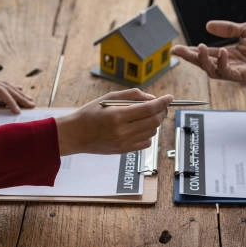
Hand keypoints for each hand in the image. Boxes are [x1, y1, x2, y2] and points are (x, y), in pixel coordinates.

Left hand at [0, 73, 34, 114]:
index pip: (1, 91)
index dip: (11, 101)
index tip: (18, 111)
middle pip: (7, 87)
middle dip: (20, 97)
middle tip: (32, 105)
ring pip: (6, 85)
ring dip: (18, 93)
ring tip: (29, 99)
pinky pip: (1, 84)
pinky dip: (11, 88)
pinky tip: (18, 89)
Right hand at [55, 88, 173, 154]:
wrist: (75, 134)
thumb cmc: (90, 113)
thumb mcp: (108, 97)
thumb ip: (132, 95)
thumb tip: (152, 98)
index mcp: (117, 115)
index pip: (149, 108)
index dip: (162, 102)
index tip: (170, 97)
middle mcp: (122, 131)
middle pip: (153, 120)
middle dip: (162, 111)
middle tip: (162, 105)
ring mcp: (124, 143)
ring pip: (152, 131)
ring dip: (155, 122)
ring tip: (147, 115)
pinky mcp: (124, 151)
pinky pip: (146, 143)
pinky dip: (148, 133)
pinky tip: (141, 127)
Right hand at [171, 20, 245, 83]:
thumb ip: (228, 28)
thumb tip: (208, 25)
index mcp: (232, 53)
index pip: (207, 53)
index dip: (191, 52)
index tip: (176, 49)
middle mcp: (233, 63)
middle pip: (205, 64)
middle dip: (190, 58)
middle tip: (178, 52)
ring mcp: (239, 71)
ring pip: (214, 71)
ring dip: (205, 61)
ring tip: (200, 48)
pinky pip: (230, 73)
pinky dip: (223, 64)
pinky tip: (223, 52)